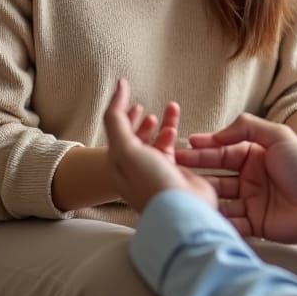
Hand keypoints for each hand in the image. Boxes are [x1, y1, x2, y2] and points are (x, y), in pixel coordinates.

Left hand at [104, 79, 216, 213]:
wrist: (181, 210)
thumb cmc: (150, 182)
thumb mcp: (125, 148)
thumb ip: (117, 117)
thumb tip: (119, 85)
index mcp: (116, 165)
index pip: (115, 133)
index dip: (120, 112)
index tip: (126, 92)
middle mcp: (134, 168)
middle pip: (134, 137)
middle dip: (139, 120)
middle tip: (143, 107)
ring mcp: (155, 170)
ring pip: (156, 139)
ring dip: (163, 122)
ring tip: (171, 106)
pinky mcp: (174, 171)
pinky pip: (173, 146)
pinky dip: (175, 132)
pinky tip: (179, 125)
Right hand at [177, 114, 296, 249]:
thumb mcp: (278, 136)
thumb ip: (247, 129)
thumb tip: (216, 134)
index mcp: (256, 155)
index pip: (223, 151)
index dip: (203, 149)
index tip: (182, 146)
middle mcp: (251, 178)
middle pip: (216, 174)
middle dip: (194, 172)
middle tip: (170, 169)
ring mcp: (251, 202)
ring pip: (220, 198)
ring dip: (201, 195)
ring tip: (179, 193)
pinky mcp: (254, 224)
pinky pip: (231, 221)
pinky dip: (216, 218)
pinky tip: (198, 214)